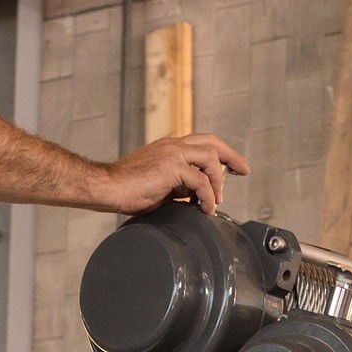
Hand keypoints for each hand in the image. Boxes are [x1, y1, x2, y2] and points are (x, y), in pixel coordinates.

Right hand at [99, 132, 248, 213]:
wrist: (107, 187)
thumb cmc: (126, 189)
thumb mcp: (159, 185)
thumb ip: (178, 185)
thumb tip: (194, 196)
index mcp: (169, 147)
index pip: (202, 142)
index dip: (220, 152)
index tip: (233, 166)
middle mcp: (172, 145)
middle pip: (211, 142)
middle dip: (231, 156)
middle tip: (243, 170)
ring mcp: (172, 154)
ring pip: (209, 158)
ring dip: (217, 182)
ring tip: (216, 201)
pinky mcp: (171, 167)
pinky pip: (200, 181)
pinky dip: (208, 196)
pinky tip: (205, 208)